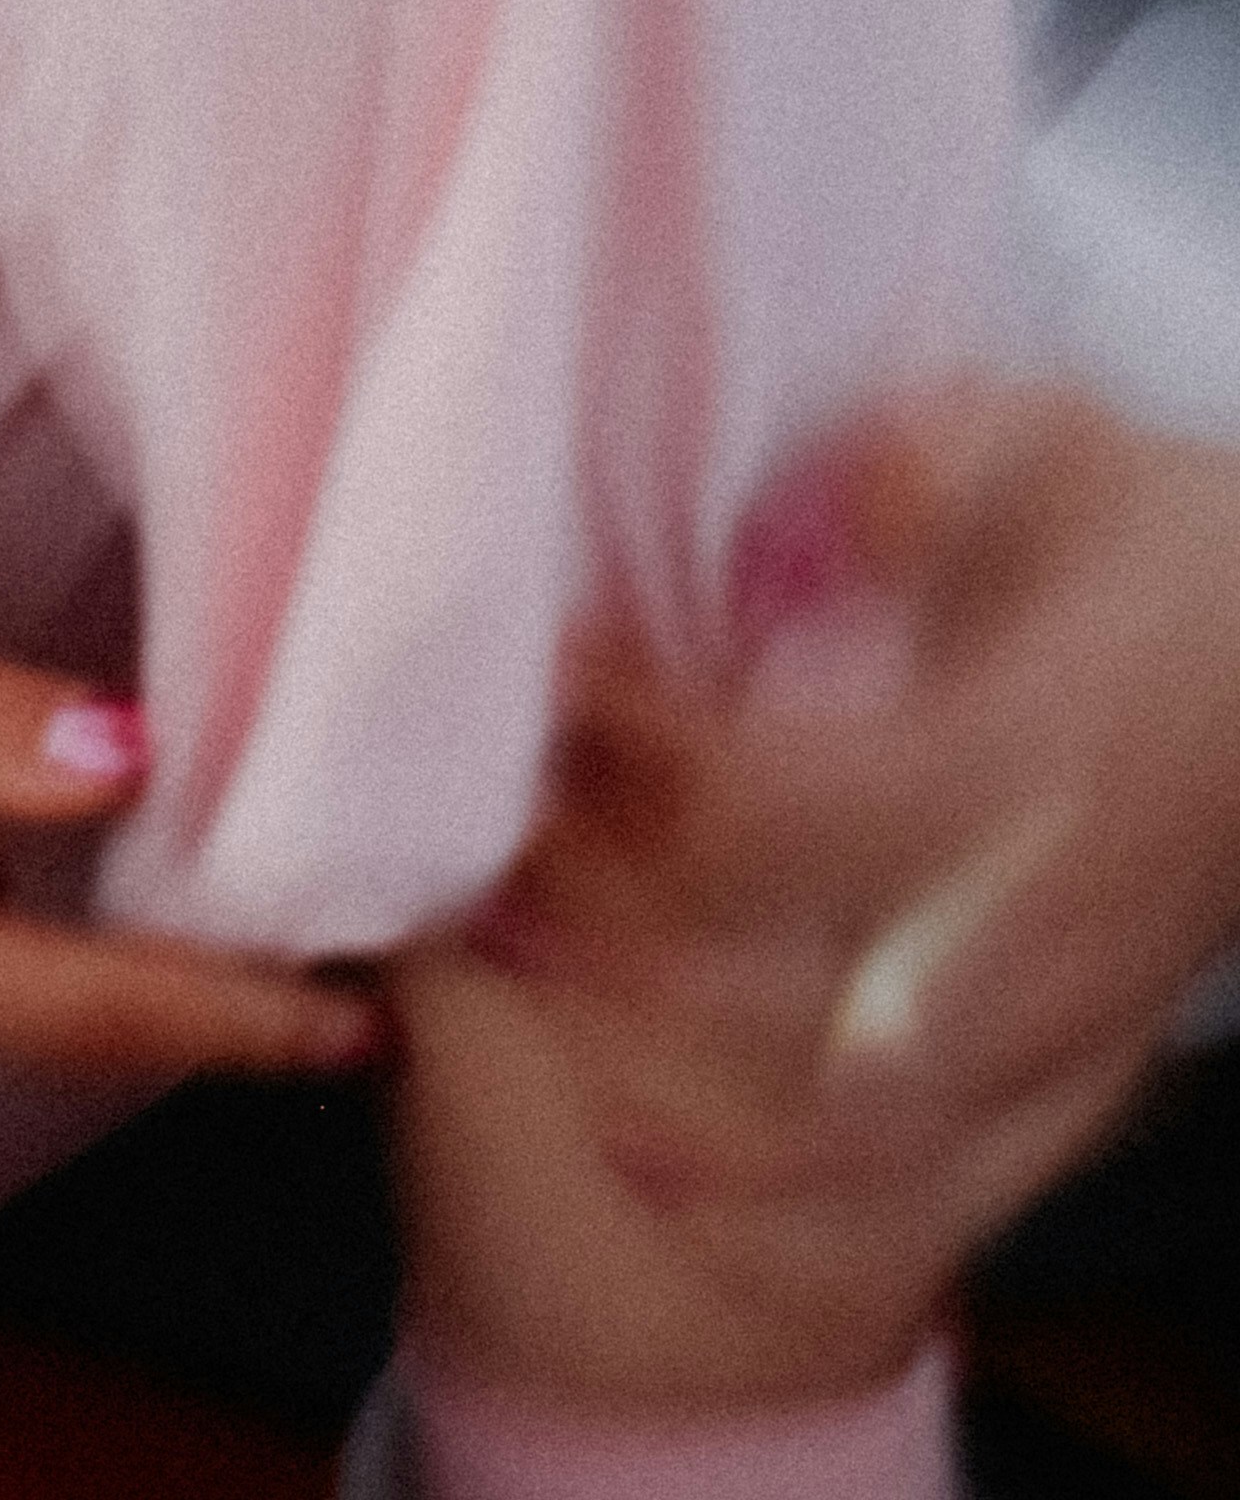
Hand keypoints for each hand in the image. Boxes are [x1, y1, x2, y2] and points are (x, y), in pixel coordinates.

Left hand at [398, 385, 1239, 1416]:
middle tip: (510, 870)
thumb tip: (827, 509)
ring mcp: (1079, 1034)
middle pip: (792, 1012)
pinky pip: (930, 1221)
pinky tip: (655, 1175)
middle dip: (619, 957)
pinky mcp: (1083, 1098)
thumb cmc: (1170, 548)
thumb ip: (936, 459)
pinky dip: (779, 1233)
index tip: (557, 688)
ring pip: (854, 1150)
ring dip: (676, 1104)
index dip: (637, 762)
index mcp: (1045, 752)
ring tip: (553, 1011)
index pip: (784, 806)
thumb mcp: (1065, 448)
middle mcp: (1058, 921)